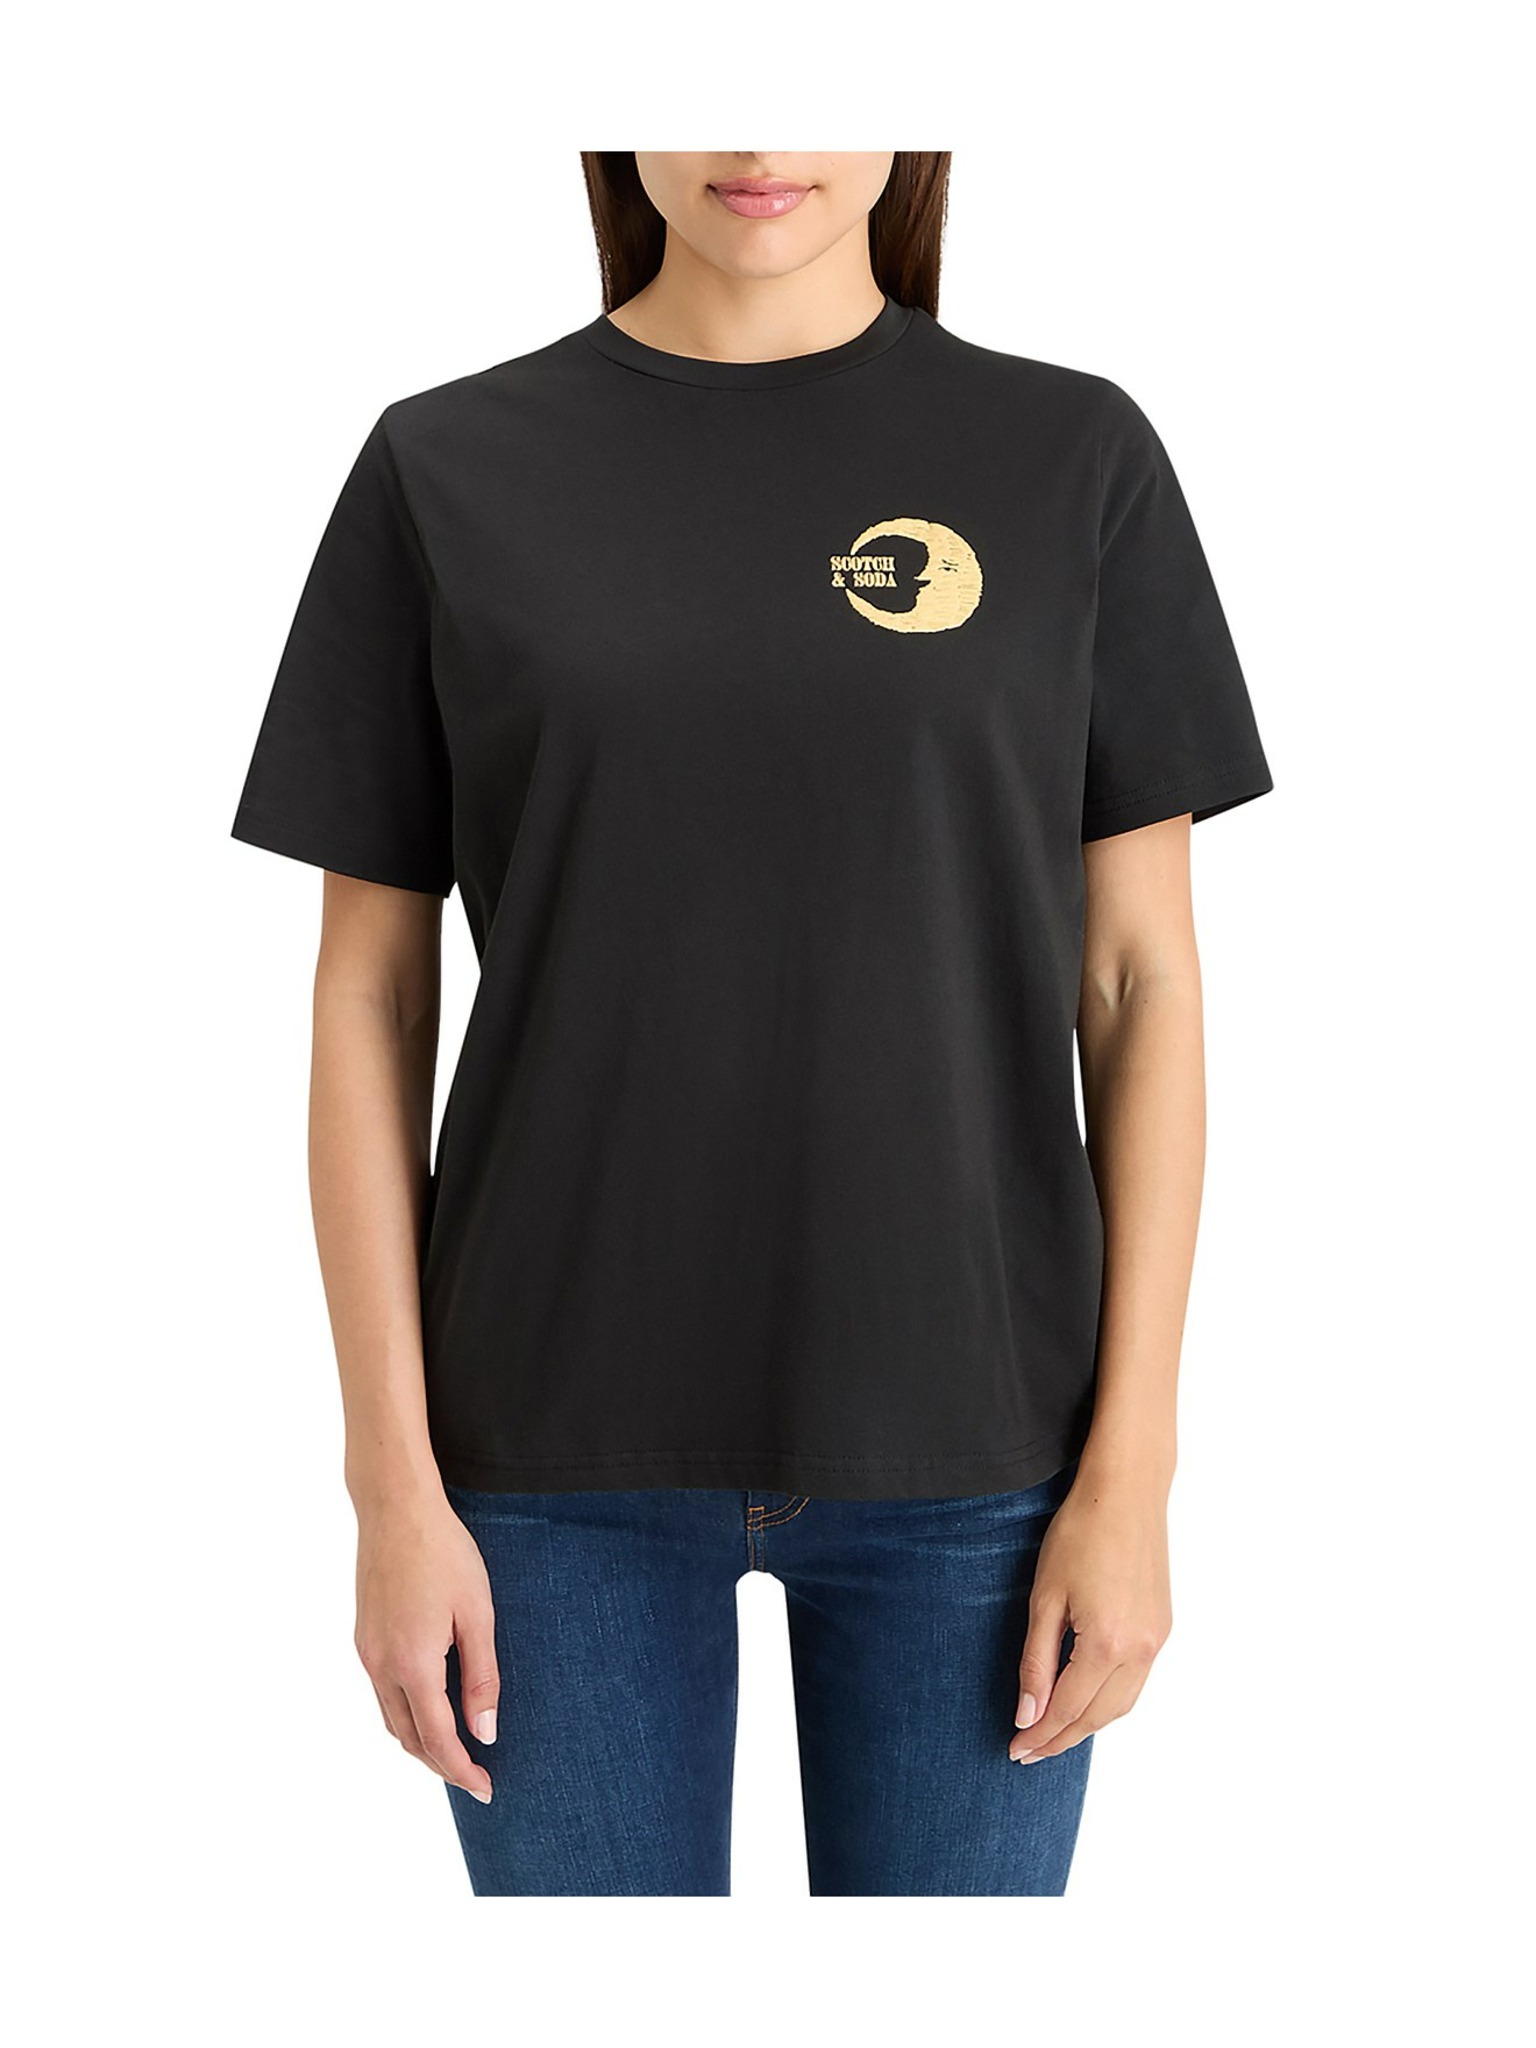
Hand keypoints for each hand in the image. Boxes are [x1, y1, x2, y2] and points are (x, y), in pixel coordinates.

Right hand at [353, 1486, 499, 1801]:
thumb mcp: (478, 1614)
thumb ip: (482, 1678)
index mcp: (412, 1664)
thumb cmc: (444, 1554)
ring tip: (457, 1750)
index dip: (463, 1771)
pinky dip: (406, 1715)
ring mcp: (366, 1653)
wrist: (396, 1509)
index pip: (438, 1740)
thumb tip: (486, 1732)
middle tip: (476, 1776)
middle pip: (409, 1739)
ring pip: (391, 1720)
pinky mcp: (363, 1638)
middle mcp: (380, 1666)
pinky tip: (430, 1707)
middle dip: (441, 1764)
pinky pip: (382, 1694)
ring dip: (421, 1742)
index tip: (487, 1789)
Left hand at [1010, 1465, 1172, 1762]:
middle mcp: (1140, 1650)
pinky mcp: (1162, 1627)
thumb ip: (1036, 1662)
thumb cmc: (1079, 1534)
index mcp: (1107, 1644)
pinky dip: (1109, 1699)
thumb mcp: (1045, 1598)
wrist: (1125, 1492)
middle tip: (1028, 1749)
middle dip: (1062, 1738)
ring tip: (1053, 1731)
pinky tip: (1086, 1697)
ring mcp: (1157, 1640)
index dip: (1040, 1733)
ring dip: (1088, 1724)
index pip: (1068, 1709)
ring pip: (1122, 1704)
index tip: (1015, 1749)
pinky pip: (1136, 1680)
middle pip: (1098, 1716)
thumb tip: (1028, 1714)